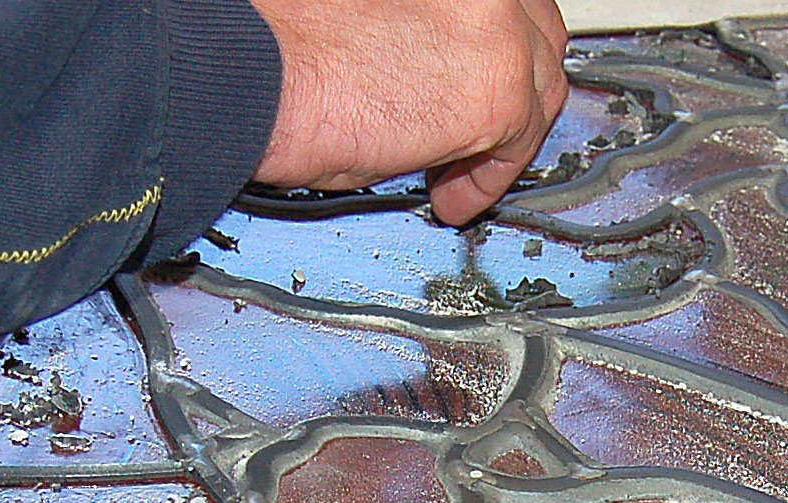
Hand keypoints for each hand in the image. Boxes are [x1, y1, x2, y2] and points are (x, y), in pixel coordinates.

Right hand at [249, 0, 567, 224]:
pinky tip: (455, 199)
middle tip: (480, 137)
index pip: (504, 7)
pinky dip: (488, 179)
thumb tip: (438, 79)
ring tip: (461, 177)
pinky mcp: (495, 92)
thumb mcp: (378, 19)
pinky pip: (514, 146)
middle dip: (513, 91)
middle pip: (534, 39)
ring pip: (536, 91)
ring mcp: (496, 28)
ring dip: (504, 139)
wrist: (250, 72)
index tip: (466, 88)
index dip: (491, 52)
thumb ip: (426, 37)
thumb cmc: (284, 46)